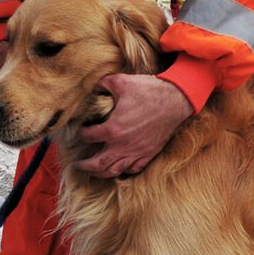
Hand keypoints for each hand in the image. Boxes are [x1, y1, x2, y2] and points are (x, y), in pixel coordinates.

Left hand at [76, 74, 191, 177]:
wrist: (176, 99)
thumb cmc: (149, 90)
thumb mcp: (121, 82)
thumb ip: (103, 84)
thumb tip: (93, 86)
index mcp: (113, 129)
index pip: (89, 137)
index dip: (82, 133)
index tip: (82, 131)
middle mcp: (122, 145)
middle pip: (98, 164)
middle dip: (85, 166)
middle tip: (77, 165)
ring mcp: (136, 152)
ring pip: (115, 170)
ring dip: (101, 173)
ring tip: (94, 172)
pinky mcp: (149, 153)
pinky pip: (133, 169)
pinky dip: (124, 171)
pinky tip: (119, 168)